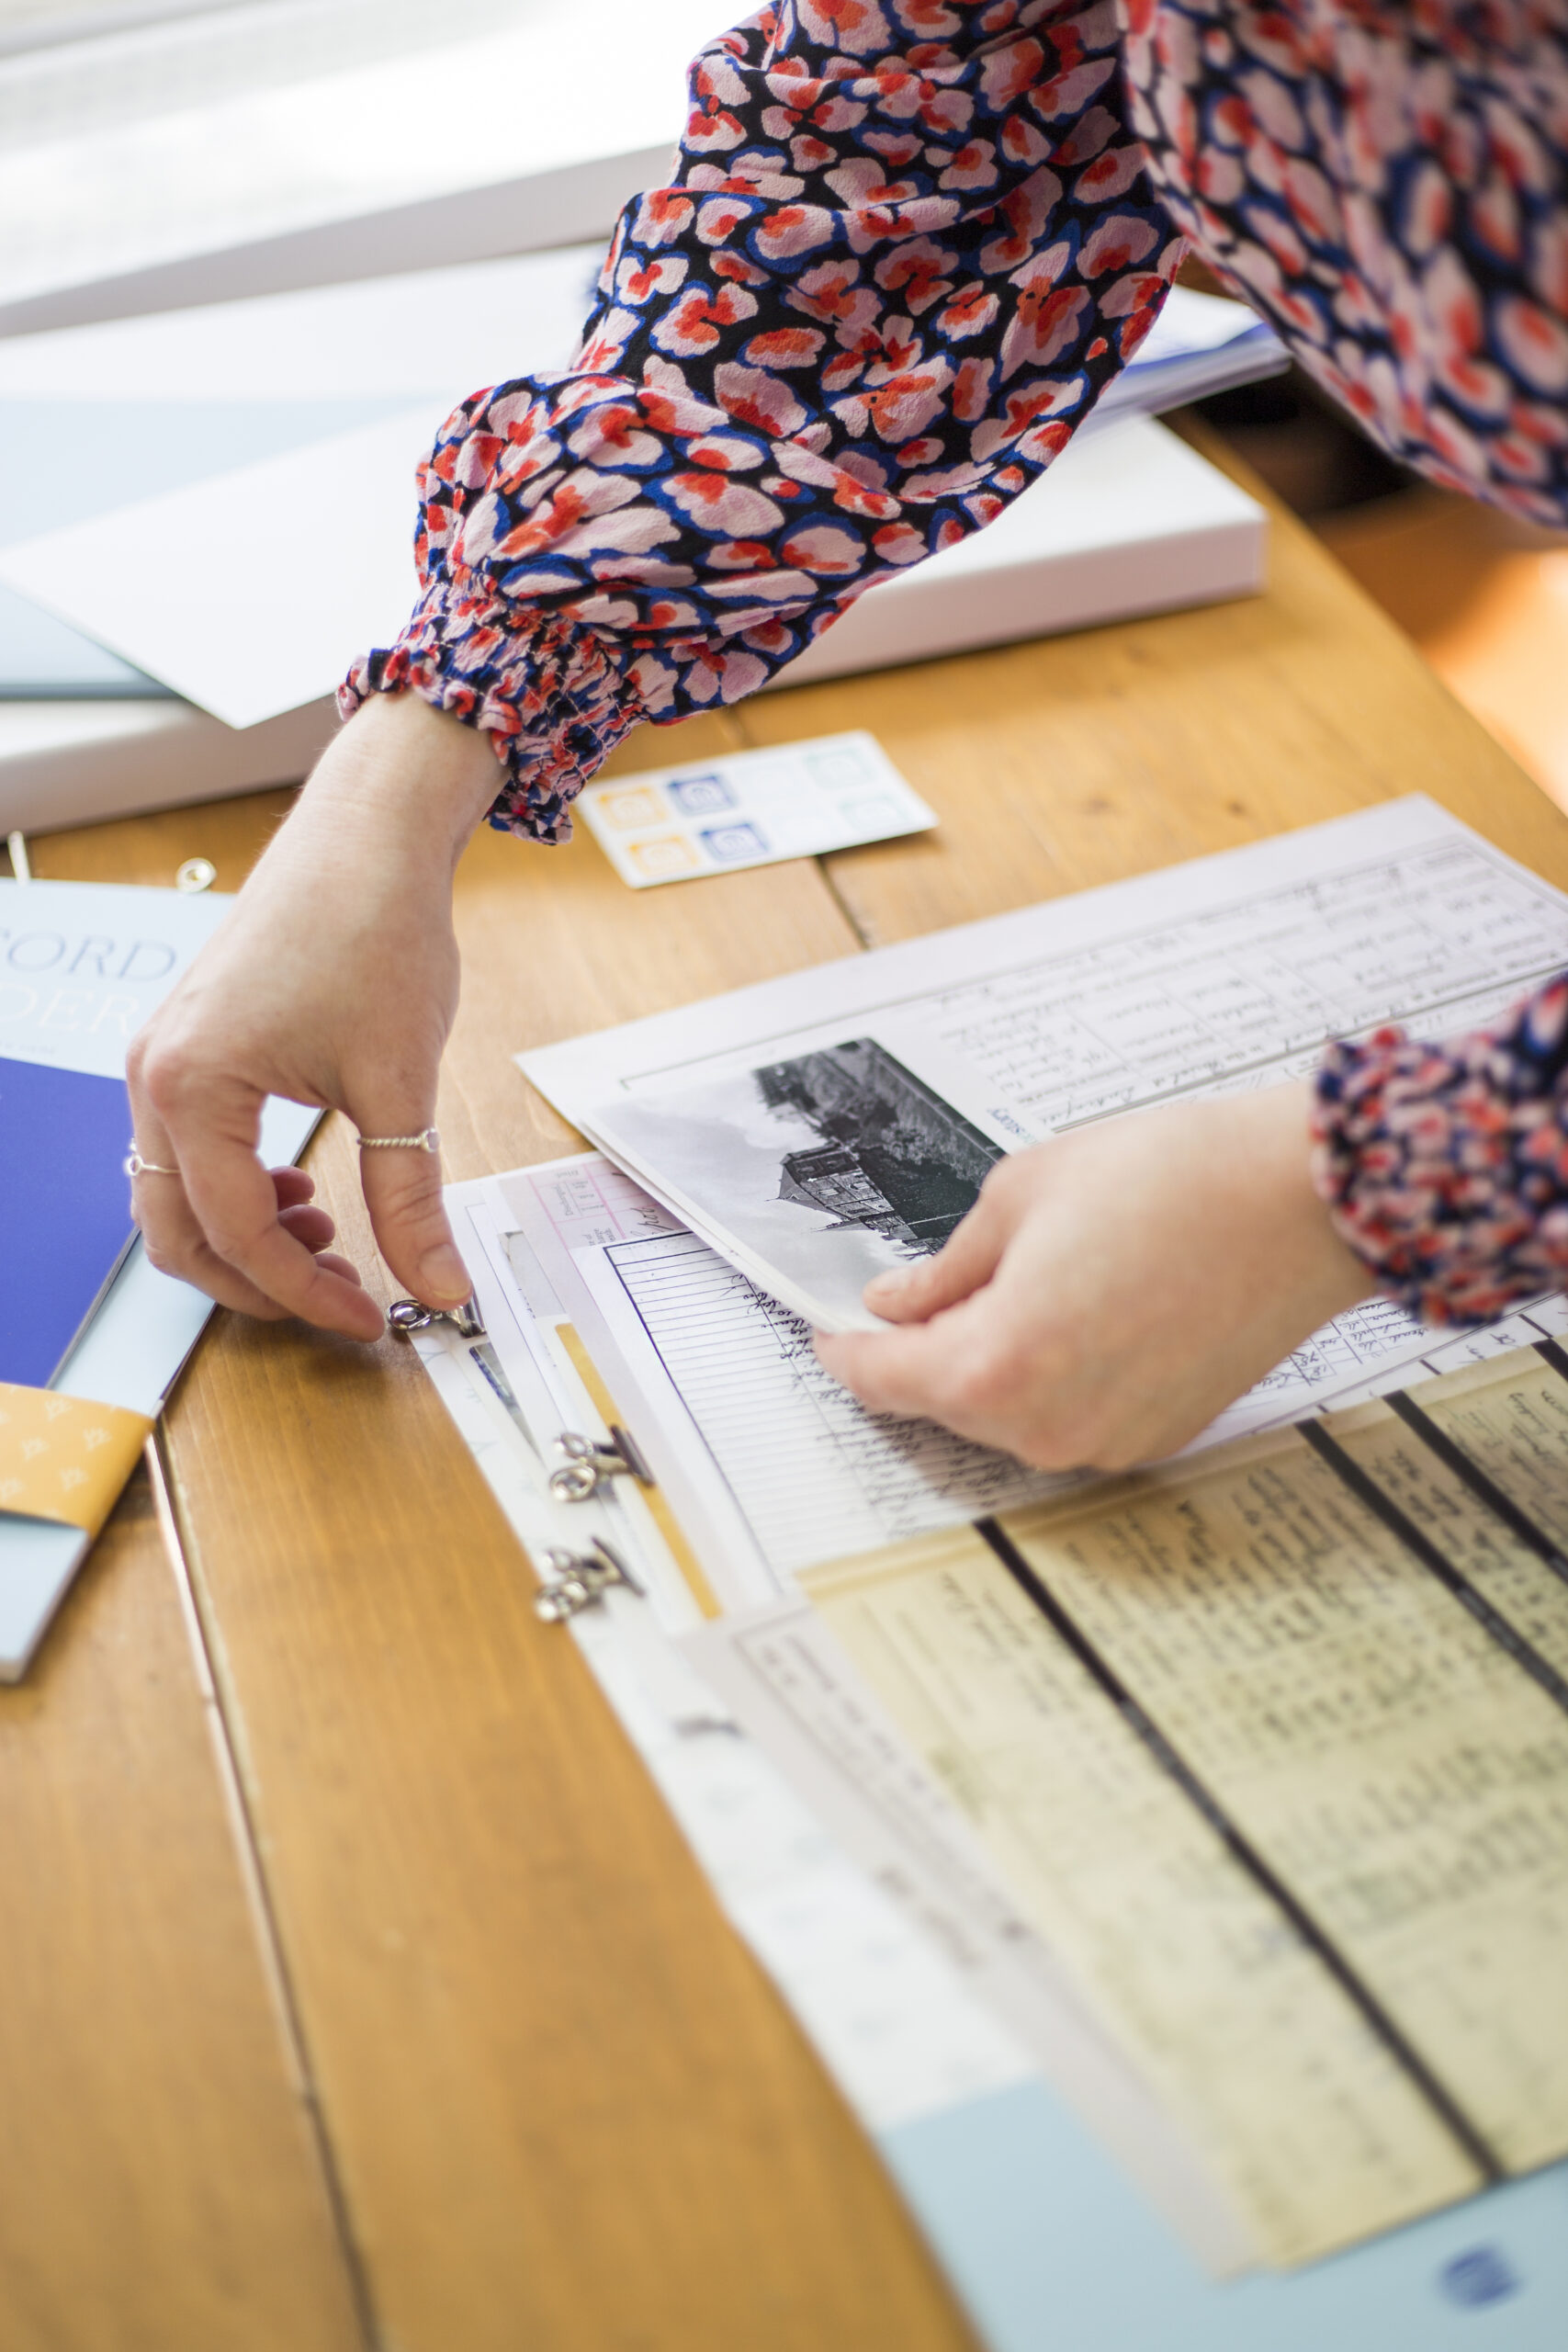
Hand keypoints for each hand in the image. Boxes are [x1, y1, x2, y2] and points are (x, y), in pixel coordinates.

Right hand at [126, 693, 501, 1339]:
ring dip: (242, 1238)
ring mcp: (160, 1059)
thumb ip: (410, 1199)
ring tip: (330, 1239)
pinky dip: (232, 1190)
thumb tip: (439, 1284)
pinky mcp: (185, 1047)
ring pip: (173, 1197)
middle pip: (178, 1233)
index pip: (237, 1235)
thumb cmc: (374, 930)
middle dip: (259, 1283)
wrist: (367, 834)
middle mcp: (154, 1076)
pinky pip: (184, 1151)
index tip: (369, 1318)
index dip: (304, 1295)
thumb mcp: (399, 1084)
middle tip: (342, 1298)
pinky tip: (299, 1188)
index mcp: (193, 1088)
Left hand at [814, 1082, 1373, 1469]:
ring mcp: (1107, 1442)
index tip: (830, 1330)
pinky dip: (1053, 1379)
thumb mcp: (1023, 1195)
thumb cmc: (1171, 1178)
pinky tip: (1074, 1314)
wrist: (1303, 1202)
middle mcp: (1047, 1426)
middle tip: (917, 1295)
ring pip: (1008, 1417)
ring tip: (1015, 1287)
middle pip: (943, 1405)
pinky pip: (1072, 1419)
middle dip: (921, 1353)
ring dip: (989, 1367)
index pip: (884, 1379)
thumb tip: (900, 1301)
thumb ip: (947, 1268)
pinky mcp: (1159, 1436)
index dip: (846, 1351)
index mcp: (996, 1365)